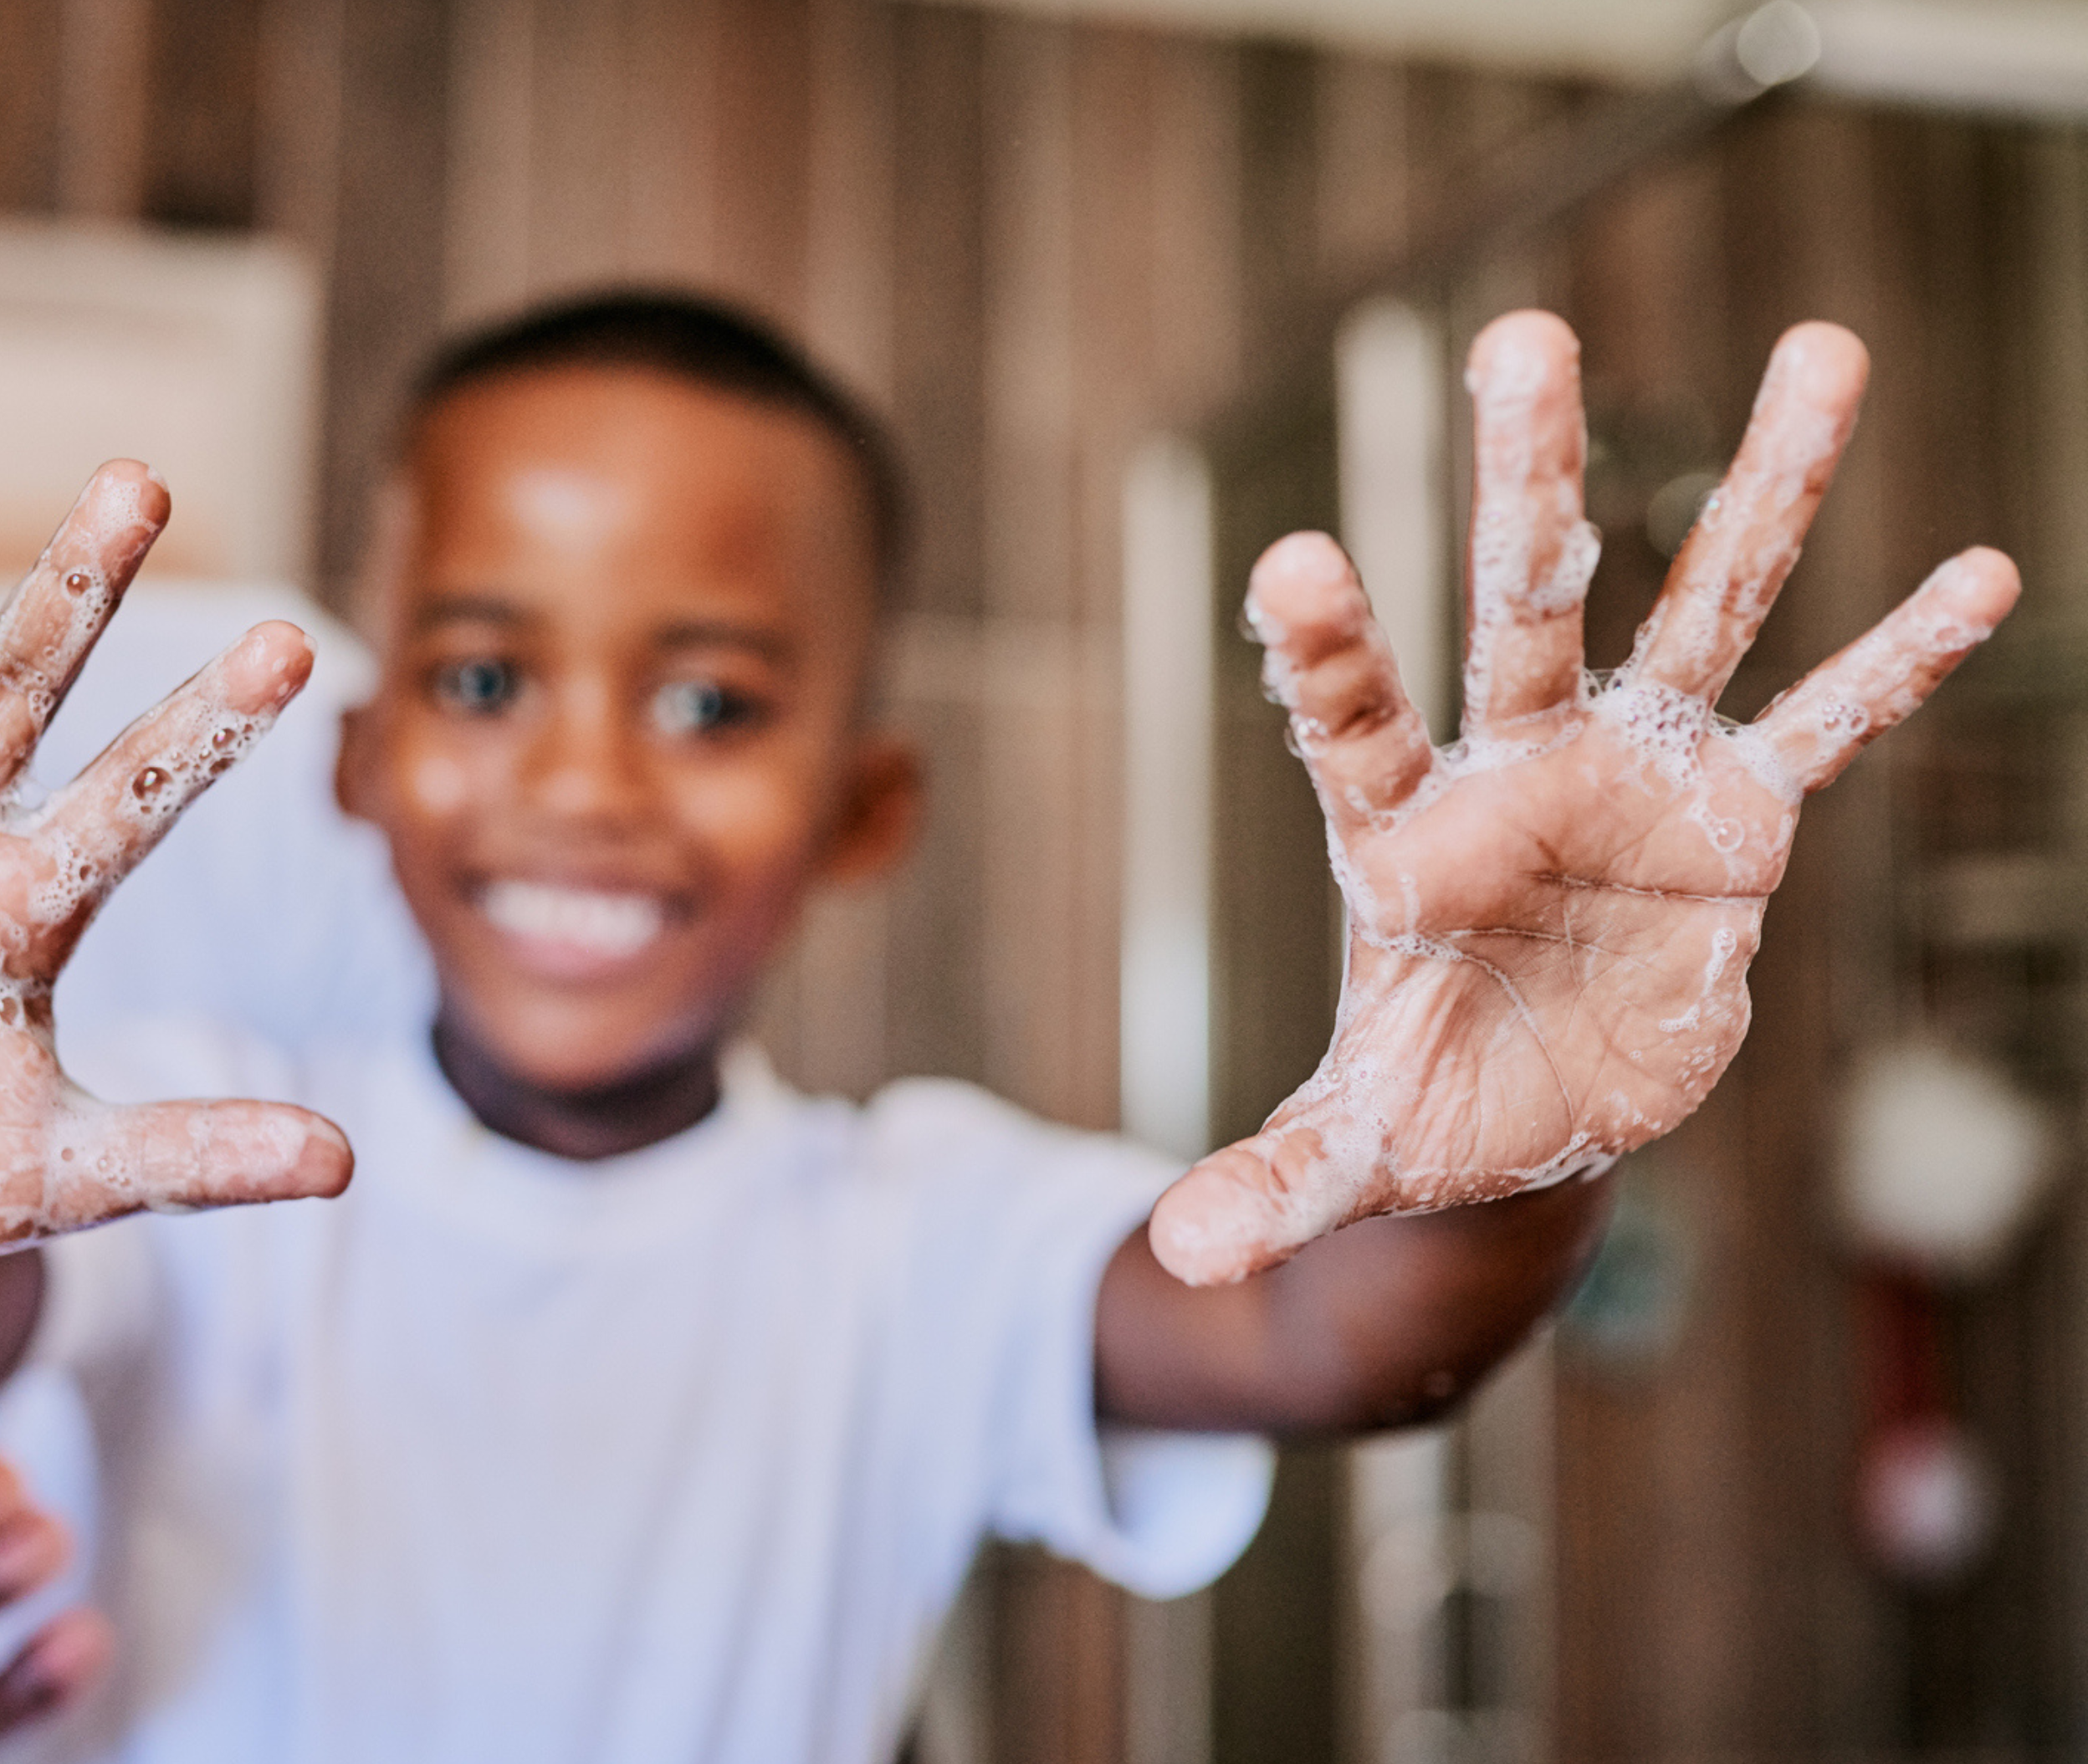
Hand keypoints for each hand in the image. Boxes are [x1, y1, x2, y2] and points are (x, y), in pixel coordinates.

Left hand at [1147, 312, 2018, 1286]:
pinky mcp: (1738, 833)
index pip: (1354, 724)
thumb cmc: (1417, 1111)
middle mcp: (1519, 775)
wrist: (1519, 1119)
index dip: (1330, 652)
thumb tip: (1182, 1257)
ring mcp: (1637, 785)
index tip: (1293, 559)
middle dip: (1528, 480)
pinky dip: (1896, 665)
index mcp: (1403, 837)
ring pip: (1701, 611)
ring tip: (1825, 347)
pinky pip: (1826, 732)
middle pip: (1522, 605)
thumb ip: (1276, 1185)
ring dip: (1761, 490)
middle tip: (1525, 330)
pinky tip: (1978, 571)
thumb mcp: (1348, 1155)